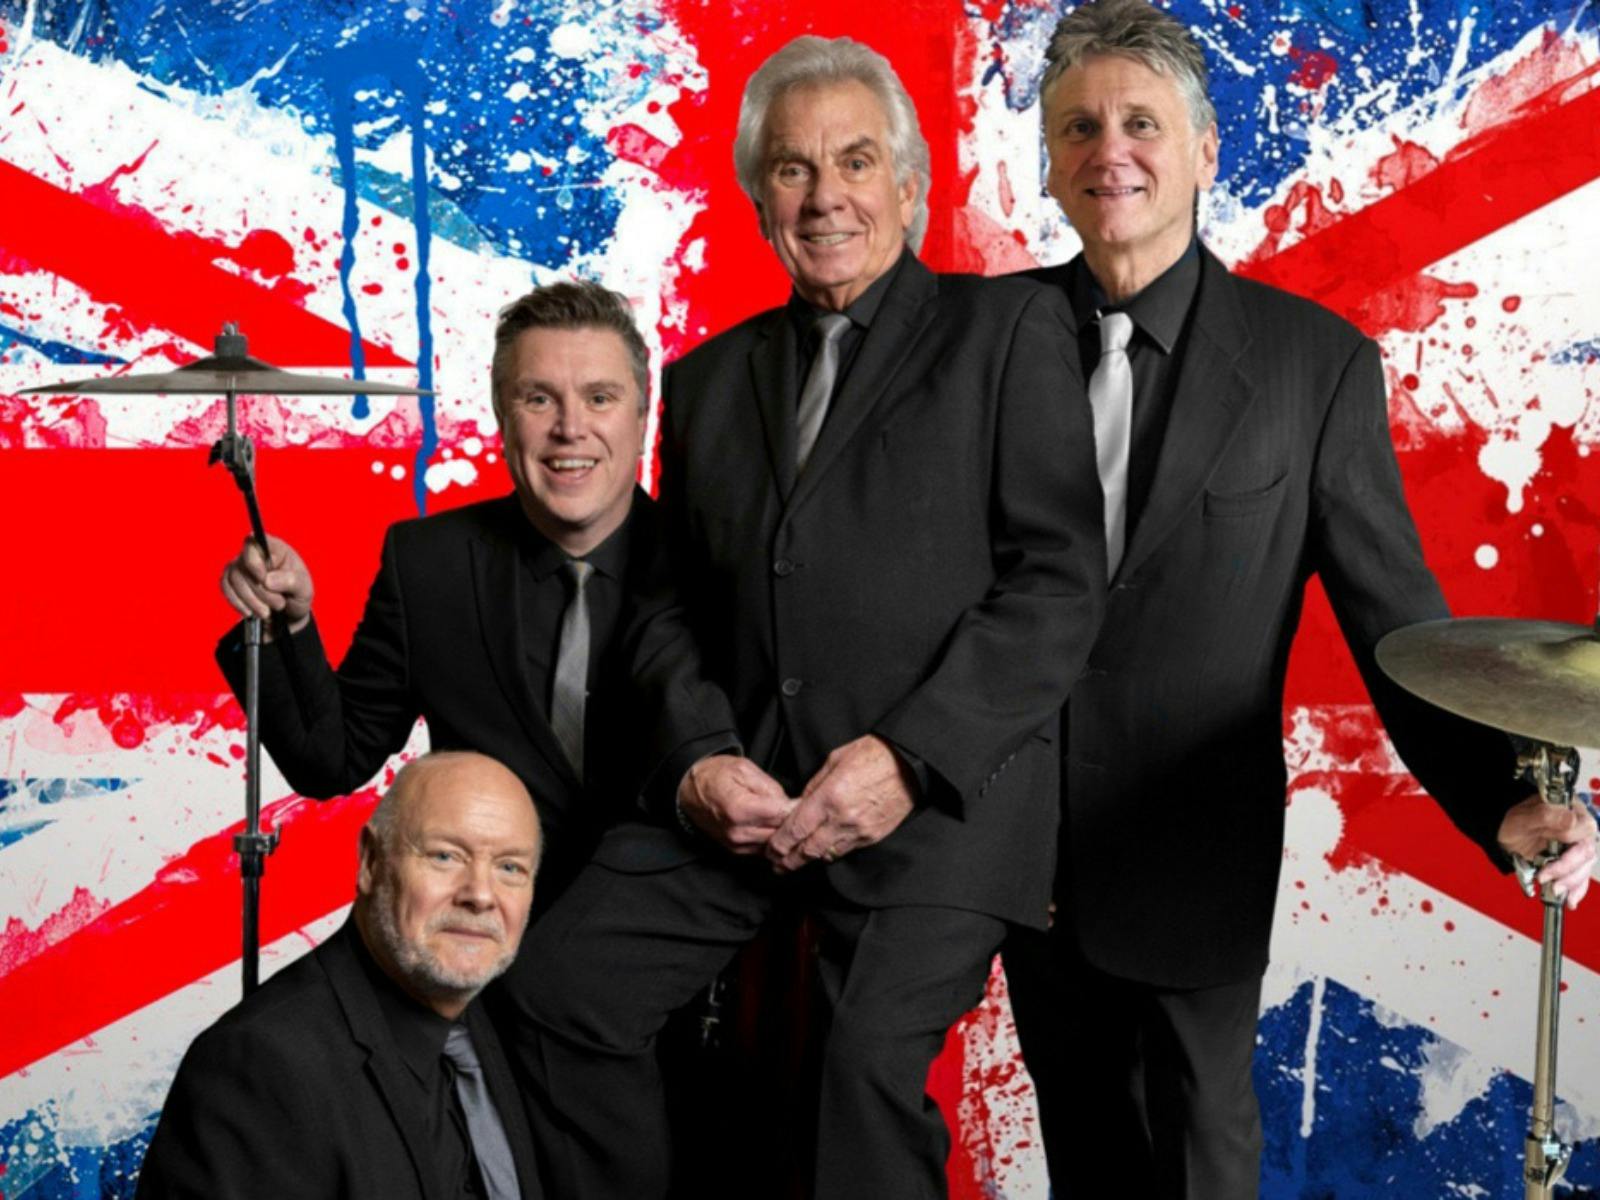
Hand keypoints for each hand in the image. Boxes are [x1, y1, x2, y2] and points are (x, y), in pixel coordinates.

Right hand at [220, 534, 313, 638]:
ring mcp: (241, 565)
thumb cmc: (297, 593)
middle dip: (261, 592)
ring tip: (267, 612)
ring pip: (234, 579)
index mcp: (275, 548)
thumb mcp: (304, 589)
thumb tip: (267, 580)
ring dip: (251, 601)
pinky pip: (226, 587)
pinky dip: (238, 602)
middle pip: (244, 567)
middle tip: (279, 604)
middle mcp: (255, 553)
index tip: (263, 580)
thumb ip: (290, 581)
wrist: (288, 611)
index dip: (254, 562)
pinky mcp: (231, 579)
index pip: (255, 542)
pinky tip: (250, 612)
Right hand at [677, 755, 792, 853]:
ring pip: (775, 844)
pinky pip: (764, 849)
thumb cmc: (715, 775)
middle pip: (781, 833)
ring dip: (784, 832)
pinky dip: (772, 839)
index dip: (797, 807)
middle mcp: (737, 832)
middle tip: (801, 808)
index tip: (805, 801)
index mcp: (739, 809)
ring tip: (789, 816)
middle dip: (793, 822)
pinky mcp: (736, 851)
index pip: (782, 815)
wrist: (689, 790)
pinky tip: (775, 825)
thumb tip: (790, 804)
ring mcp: (736, 845)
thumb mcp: (744, 769)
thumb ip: (770, 787)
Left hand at [766, 735, 915, 872]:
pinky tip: (821, 852)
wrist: (909, 764)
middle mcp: (843, 818)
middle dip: (789, 860)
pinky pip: (845, 851)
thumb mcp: (835, 760)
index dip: (779, 844)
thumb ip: (815, 786)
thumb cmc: (873, 755)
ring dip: (808, 860)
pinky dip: (830, 853)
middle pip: (808, 850)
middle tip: (776, 864)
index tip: (770, 849)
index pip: (796, 829)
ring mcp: (859, 831)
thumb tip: (801, 804)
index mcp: (829, 797)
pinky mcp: (873, 836)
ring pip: (826, 855)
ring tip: (793, 863)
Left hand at [1497, 794, 1597, 908]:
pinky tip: (1570, 900)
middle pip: (1586, 853)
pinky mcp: (1574, 861)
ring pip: (1585, 867)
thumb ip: (1546, 815)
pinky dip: (1577, 890)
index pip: (1584, 832)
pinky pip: (1582, 876)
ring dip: (1571, 883)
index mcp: (1573, 812)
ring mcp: (1579, 846)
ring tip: (1555, 891)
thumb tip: (1571, 819)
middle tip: (1548, 881)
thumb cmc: (1515, 822)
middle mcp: (1581, 829)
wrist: (1505, 832)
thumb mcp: (1524, 817)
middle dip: (1568, 871)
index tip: (1548, 863)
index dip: (1568, 851)